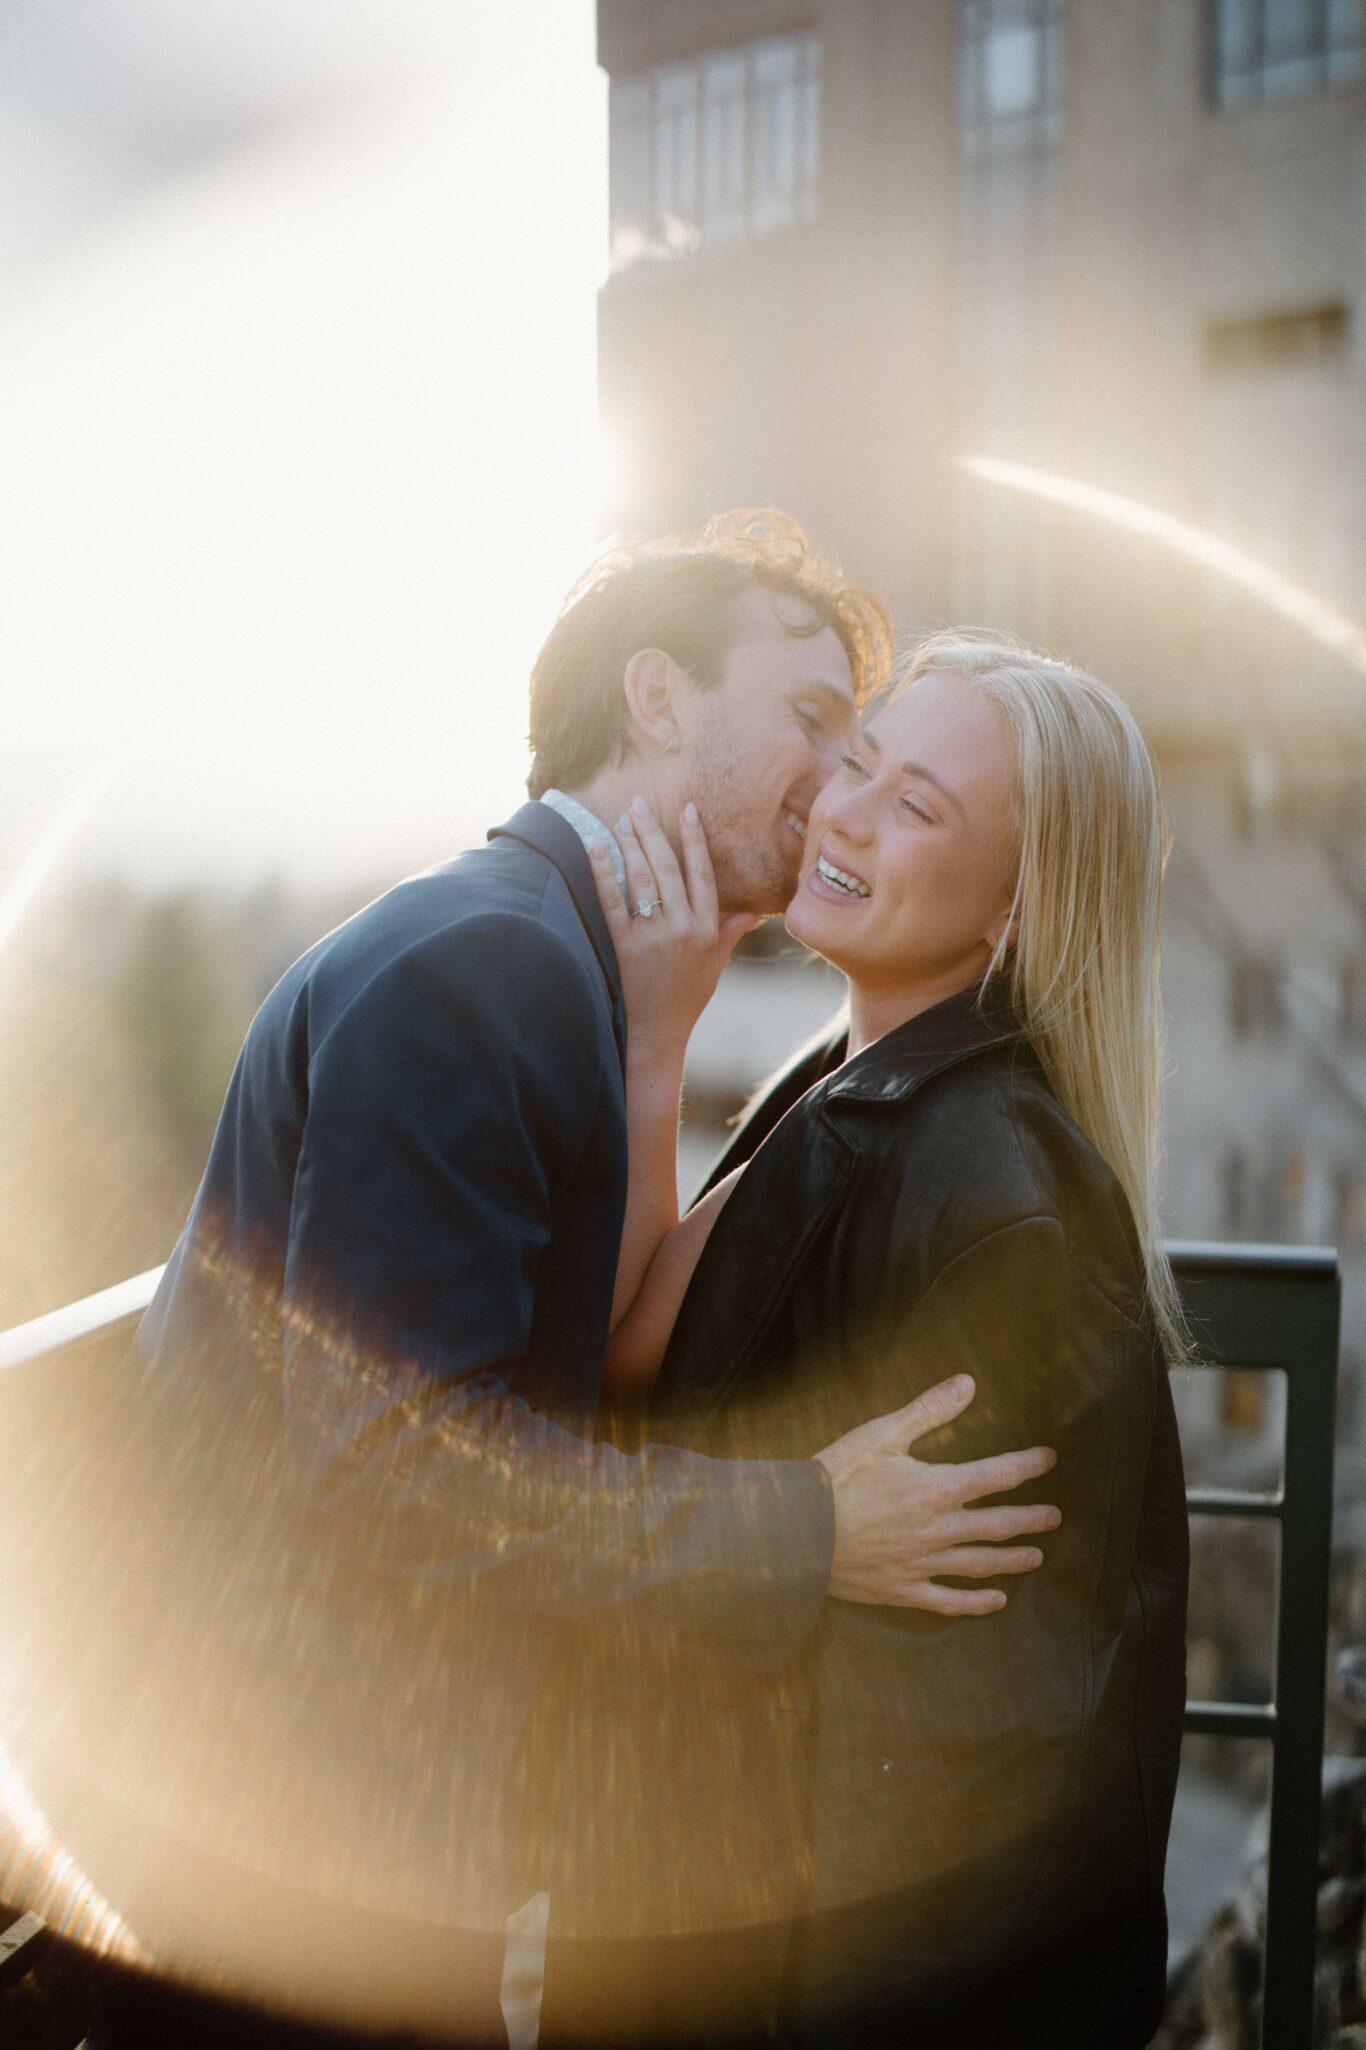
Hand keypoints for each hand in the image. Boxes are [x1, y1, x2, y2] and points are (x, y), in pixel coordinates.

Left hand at [589, 797, 759, 1054]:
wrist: (659, 1033)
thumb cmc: (687, 999)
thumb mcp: (716, 965)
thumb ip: (731, 933)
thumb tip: (754, 912)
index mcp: (708, 928)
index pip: (703, 872)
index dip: (695, 839)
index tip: (688, 810)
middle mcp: (684, 927)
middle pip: (668, 867)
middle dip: (653, 831)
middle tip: (639, 804)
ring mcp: (655, 936)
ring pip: (642, 878)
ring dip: (630, 844)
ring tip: (620, 819)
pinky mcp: (627, 946)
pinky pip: (613, 901)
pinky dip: (604, 872)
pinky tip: (596, 849)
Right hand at [814, 1373, 1059, 1613]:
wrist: (796, 1531)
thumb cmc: (835, 1477)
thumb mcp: (880, 1434)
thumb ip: (929, 1410)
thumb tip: (968, 1382)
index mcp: (938, 1488)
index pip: (998, 1475)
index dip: (1027, 1466)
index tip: (1049, 1460)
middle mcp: (940, 1530)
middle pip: (999, 1524)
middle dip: (1031, 1518)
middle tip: (1055, 1516)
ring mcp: (924, 1564)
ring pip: (982, 1564)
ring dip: (1013, 1559)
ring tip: (1036, 1556)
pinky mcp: (904, 1590)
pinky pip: (950, 1601)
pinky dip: (977, 1602)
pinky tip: (996, 1601)